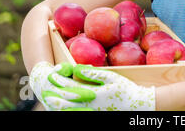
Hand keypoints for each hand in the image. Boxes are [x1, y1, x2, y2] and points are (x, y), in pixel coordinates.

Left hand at [39, 63, 155, 110]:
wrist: (137, 106)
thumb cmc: (126, 90)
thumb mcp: (112, 78)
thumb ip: (93, 74)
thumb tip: (77, 69)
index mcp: (93, 93)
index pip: (71, 87)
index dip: (60, 80)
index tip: (52, 74)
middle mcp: (90, 105)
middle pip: (67, 101)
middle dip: (56, 95)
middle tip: (46, 92)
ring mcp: (92, 113)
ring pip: (71, 110)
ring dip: (60, 106)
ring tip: (51, 103)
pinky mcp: (95, 116)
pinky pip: (79, 115)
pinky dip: (70, 112)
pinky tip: (67, 109)